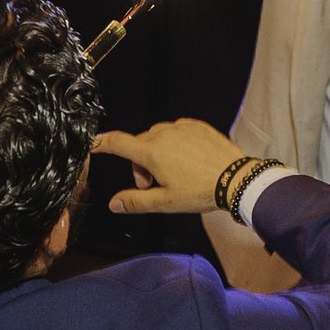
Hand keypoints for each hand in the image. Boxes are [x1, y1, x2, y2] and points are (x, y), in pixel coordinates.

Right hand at [93, 119, 250, 214]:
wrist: (236, 179)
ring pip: (157, 136)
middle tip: (154, 185)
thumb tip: (114, 203)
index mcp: (152, 152)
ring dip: (156, 152)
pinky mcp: (196, 125)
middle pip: (139, 144)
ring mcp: (181, 127)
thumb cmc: (200, 191)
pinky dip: (174, 143)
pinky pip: (176, 131)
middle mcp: (163, 134)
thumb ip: (136, 201)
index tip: (93, 143)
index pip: (118, 143)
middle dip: (140, 164)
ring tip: (172, 174)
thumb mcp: (165, 202)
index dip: (102, 143)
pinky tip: (187, 160)